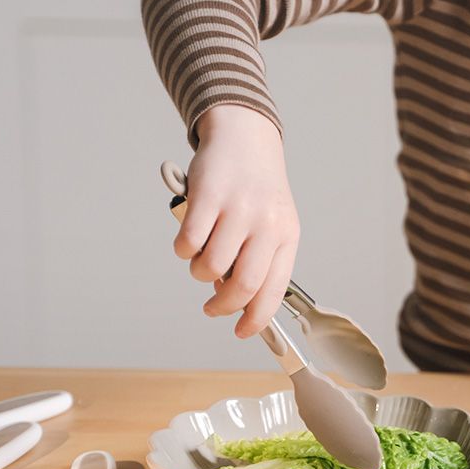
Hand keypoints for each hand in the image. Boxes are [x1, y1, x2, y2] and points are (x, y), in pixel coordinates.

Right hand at [176, 105, 299, 337]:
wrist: (245, 137)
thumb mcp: (273, 223)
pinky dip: (183, 250)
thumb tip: (235, 300)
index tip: (241, 331)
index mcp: (287, 236)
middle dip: (223, 307)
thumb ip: (260, 260)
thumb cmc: (257, 189)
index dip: (255, 319)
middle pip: (243, 286)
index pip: (274, 291)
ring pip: (210, 268)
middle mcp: (266, 224)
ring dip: (200, 274)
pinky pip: (188, 243)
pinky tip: (188, 241)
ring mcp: (238, 209)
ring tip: (202, 261)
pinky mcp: (207, 195)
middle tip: (212, 308)